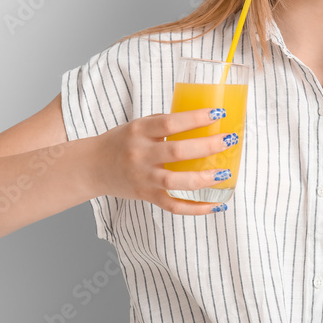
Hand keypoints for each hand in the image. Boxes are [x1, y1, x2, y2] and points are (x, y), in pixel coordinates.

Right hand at [91, 108, 236, 214]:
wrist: (93, 167)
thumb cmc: (122, 142)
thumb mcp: (138, 125)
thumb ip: (165, 124)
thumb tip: (202, 121)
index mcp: (139, 131)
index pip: (170, 123)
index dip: (196, 118)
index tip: (218, 113)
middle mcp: (140, 155)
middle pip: (177, 152)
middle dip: (207, 146)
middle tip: (229, 140)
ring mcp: (144, 178)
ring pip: (176, 182)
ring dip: (204, 179)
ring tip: (225, 173)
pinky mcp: (147, 196)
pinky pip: (174, 206)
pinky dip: (197, 208)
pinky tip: (217, 205)